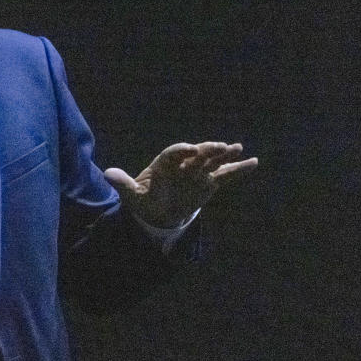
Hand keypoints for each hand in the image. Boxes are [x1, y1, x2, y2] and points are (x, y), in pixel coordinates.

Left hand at [103, 142, 257, 226]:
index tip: (190, 148)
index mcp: (164, 164)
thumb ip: (123, 184)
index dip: (181, 150)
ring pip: (212, 162)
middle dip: (207, 150)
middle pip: (196, 154)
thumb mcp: (132, 196)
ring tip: (237, 148)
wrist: (157, 214)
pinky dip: (238, 169)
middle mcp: (183, 164)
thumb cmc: (144, 202)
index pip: (173, 153)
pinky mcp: (209, 183)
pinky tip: (253, 162)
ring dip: (224, 155)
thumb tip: (107, 173)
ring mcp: (198, 173)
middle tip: (220, 146)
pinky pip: (225, 175)